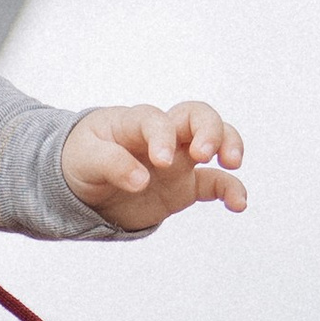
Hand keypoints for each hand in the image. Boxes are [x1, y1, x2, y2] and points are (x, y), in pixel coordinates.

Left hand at [61, 100, 246, 232]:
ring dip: (229, 145)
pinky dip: (231, 190)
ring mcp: (178, 159)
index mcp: (134, 123)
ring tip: (232, 164)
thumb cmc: (80, 159)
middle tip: (206, 153)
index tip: (161, 162)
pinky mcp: (185, 185)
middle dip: (209, 129)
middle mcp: (163, 135)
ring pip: (215, 140)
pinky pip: (215, 183)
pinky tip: (239, 204)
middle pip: (198, 116)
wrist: (82, 186)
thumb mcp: (84, 159)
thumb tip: (142, 181)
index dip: (163, 137)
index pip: (156, 120)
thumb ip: (111, 164)